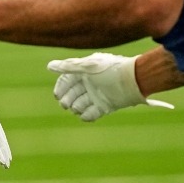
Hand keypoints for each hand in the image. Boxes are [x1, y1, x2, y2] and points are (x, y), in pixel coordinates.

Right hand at [47, 53, 174, 121]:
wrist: (134, 80)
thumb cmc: (109, 69)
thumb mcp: (86, 67)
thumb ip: (68, 67)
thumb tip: (49, 66)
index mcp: (84, 72)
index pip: (67, 80)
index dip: (61, 87)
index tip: (57, 95)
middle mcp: (90, 83)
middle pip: (73, 93)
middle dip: (67, 99)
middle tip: (65, 104)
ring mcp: (98, 95)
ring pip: (81, 103)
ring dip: (77, 107)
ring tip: (76, 108)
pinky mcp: (106, 106)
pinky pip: (93, 113)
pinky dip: (88, 115)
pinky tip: (84, 116)